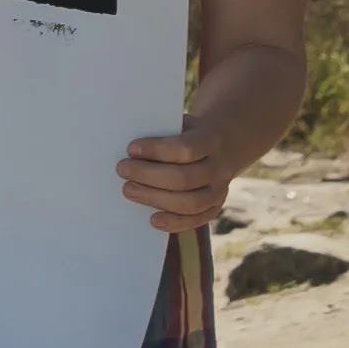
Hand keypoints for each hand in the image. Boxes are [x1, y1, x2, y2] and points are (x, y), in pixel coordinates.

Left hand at [118, 132, 234, 233]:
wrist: (226, 144)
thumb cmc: (191, 134)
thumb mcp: (182, 124)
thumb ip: (162, 134)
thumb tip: (132, 151)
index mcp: (212, 140)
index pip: (185, 148)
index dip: (156, 150)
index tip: (131, 149)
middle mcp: (220, 168)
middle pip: (183, 179)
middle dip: (148, 176)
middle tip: (122, 170)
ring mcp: (220, 190)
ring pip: (190, 203)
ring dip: (155, 199)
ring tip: (129, 190)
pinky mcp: (215, 207)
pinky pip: (196, 220)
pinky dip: (174, 223)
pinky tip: (153, 219)